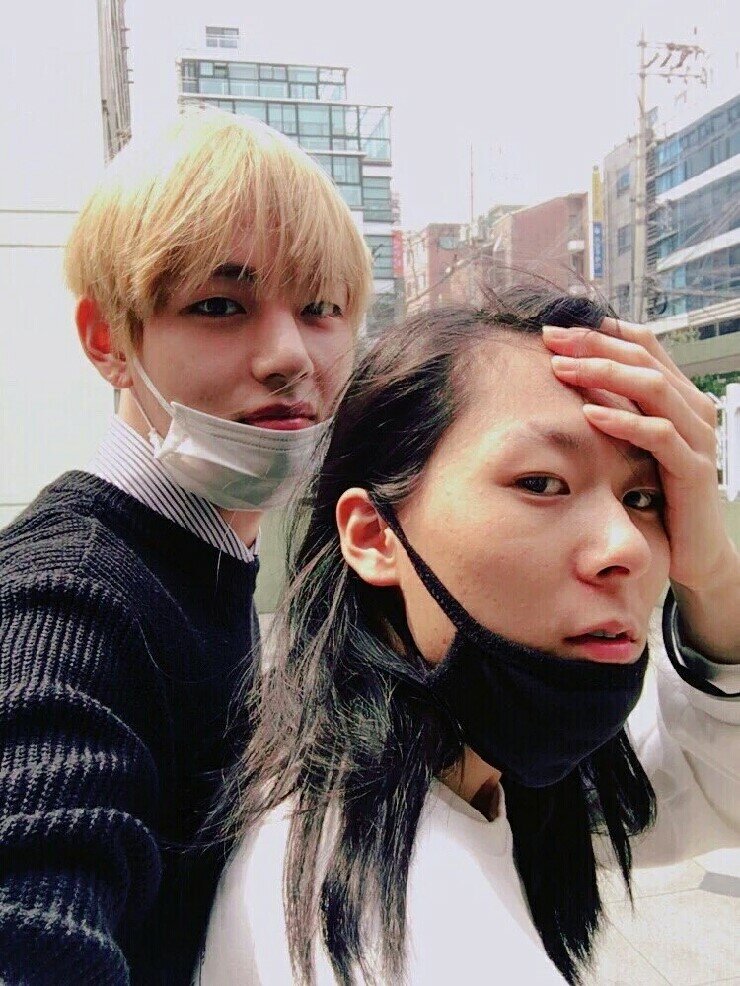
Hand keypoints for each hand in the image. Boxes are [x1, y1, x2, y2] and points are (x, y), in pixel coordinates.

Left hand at [542, 318, 739, 659]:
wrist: (693, 552)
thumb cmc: (657, 496)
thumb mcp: (633, 446)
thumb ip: (615, 412)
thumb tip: (569, 380)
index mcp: (678, 396)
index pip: (643, 345)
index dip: (600, 331)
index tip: (555, 328)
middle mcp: (692, 409)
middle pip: (643, 358)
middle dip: (594, 344)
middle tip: (551, 340)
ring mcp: (697, 438)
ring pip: (653, 388)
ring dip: (603, 374)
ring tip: (562, 369)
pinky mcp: (693, 470)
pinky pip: (658, 436)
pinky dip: (623, 421)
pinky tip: (589, 414)